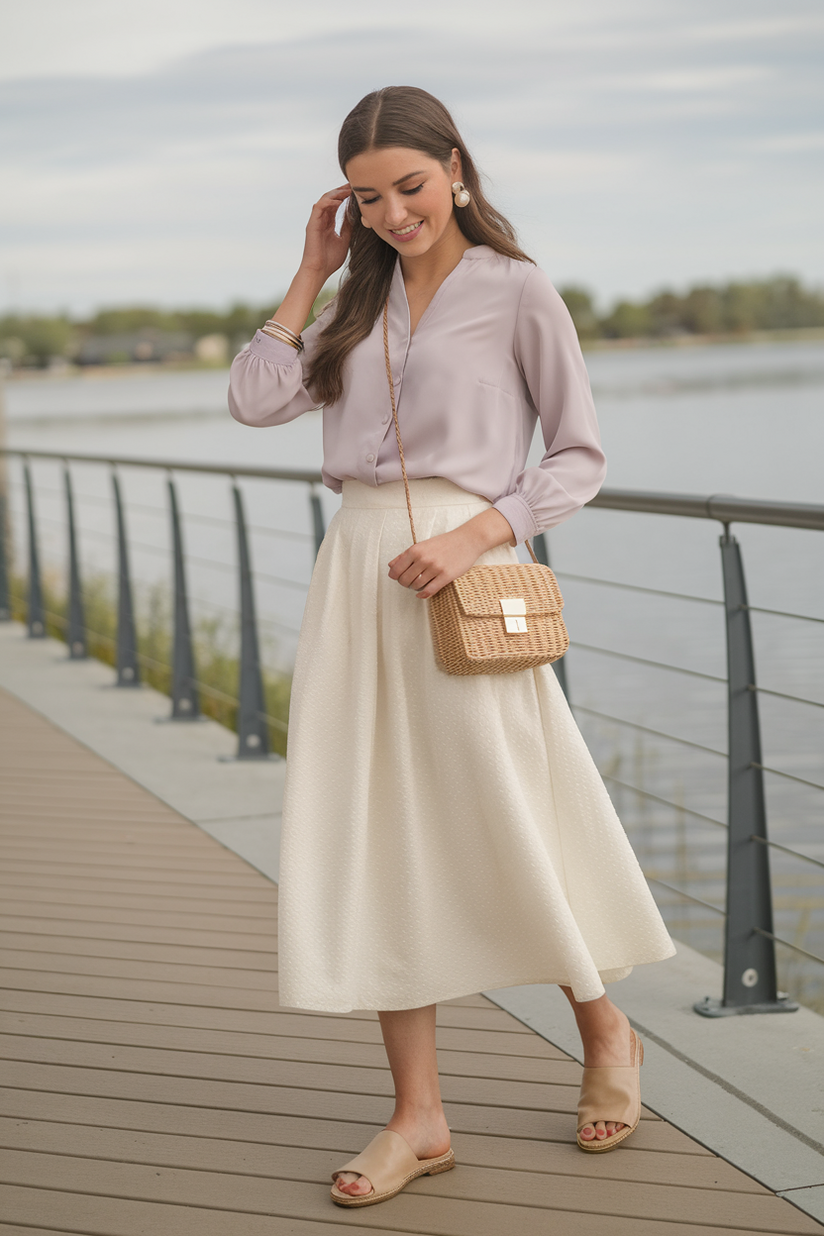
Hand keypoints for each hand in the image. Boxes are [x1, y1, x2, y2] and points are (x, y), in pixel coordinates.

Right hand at [300, 183, 352, 281]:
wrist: (319, 271)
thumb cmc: (330, 260)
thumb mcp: (344, 239)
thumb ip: (347, 226)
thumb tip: (354, 215)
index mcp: (328, 223)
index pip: (336, 204)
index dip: (345, 196)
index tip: (356, 192)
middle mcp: (321, 219)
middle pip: (330, 198)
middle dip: (341, 191)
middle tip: (353, 185)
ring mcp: (316, 221)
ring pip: (325, 199)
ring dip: (336, 193)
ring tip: (348, 190)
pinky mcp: (312, 223)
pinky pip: (319, 206)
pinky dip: (329, 201)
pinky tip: (340, 200)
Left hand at [388, 510, 514, 598]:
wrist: (467, 540)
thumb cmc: (444, 543)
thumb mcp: (422, 545)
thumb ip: (405, 555)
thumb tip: (391, 566)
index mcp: (415, 550)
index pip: (396, 570)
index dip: (395, 577)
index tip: (398, 578)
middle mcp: (423, 559)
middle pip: (405, 580)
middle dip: (405, 584)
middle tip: (409, 582)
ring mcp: (435, 568)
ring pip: (416, 586)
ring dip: (415, 588)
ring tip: (419, 584)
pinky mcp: (446, 576)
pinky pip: (430, 590)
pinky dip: (423, 594)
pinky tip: (422, 594)